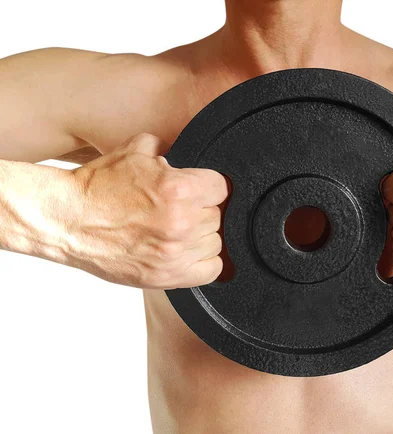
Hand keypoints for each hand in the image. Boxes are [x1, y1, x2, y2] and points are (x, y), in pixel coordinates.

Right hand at [67, 133, 227, 288]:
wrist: (68, 220)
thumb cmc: (98, 188)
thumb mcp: (135, 151)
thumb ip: (166, 148)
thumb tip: (181, 150)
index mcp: (179, 189)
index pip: (222, 188)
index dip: (210, 187)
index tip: (200, 191)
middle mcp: (182, 222)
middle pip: (218, 216)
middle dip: (202, 210)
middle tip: (182, 210)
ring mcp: (175, 253)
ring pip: (215, 243)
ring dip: (201, 236)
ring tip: (179, 231)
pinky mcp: (167, 276)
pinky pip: (210, 271)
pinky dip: (203, 262)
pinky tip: (187, 252)